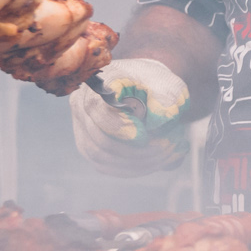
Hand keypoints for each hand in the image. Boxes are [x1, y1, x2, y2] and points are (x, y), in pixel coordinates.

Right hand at [71, 59, 191, 176]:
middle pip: (101, 141)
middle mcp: (84, 105)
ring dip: (138, 163)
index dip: (120, 128)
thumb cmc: (156, 84)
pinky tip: (156, 161)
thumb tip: (162, 117)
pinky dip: (133, 168)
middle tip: (168, 148)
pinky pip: (107, 166)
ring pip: (103, 159)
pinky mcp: (90, 147)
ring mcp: (83, 129)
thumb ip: (166, 97)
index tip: (145, 138)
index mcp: (100, 82)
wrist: (149, 89)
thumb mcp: (168, 83)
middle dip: (138, 152)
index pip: (99, 109)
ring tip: (167, 154)